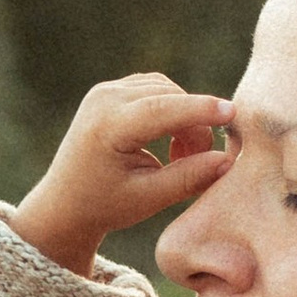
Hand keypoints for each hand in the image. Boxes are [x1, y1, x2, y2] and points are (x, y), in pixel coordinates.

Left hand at [6, 73, 233, 278]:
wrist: (63, 204)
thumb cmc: (105, 206)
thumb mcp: (149, 198)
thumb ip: (188, 177)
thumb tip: (228, 160)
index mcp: (108, 126)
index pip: (163, 108)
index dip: (200, 111)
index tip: (232, 114)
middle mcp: (103, 99)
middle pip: (169, 96)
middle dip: (194, 124)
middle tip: (196, 161)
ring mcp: (104, 91)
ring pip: (165, 90)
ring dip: (184, 117)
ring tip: (180, 156)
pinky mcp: (110, 91)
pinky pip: (154, 90)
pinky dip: (171, 110)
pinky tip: (169, 141)